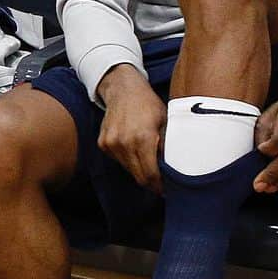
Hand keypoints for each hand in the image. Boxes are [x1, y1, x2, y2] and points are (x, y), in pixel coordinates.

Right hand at [97, 64, 166, 193]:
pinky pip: (118, 160)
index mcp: (143, 138)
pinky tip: (135, 149)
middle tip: (162, 182)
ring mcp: (111, 144)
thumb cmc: (148, 104)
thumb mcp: (166, 121)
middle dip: (151, 182)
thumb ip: (168, 146)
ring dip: (139, 170)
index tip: (167, 189)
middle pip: (138, 176)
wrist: (122, 88)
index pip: (150, 174)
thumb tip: (175, 169)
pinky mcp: (103, 144)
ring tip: (149, 162)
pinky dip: (128, 160)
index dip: (159, 185)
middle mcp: (124, 143)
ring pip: (128, 169)